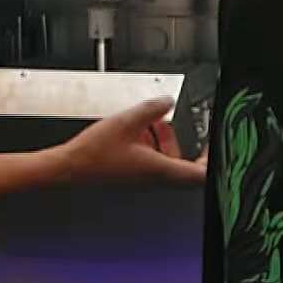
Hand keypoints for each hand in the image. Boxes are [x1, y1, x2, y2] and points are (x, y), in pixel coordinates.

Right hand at [57, 98, 206, 187]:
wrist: (69, 168)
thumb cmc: (94, 153)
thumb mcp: (127, 121)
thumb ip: (152, 109)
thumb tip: (167, 101)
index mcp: (160, 170)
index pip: (200, 175)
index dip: (212, 162)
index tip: (213, 147)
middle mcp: (154, 180)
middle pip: (186, 169)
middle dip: (186, 145)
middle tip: (180, 129)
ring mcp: (143, 181)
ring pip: (167, 165)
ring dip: (166, 143)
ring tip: (154, 123)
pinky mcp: (132, 177)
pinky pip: (152, 164)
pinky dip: (152, 147)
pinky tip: (138, 132)